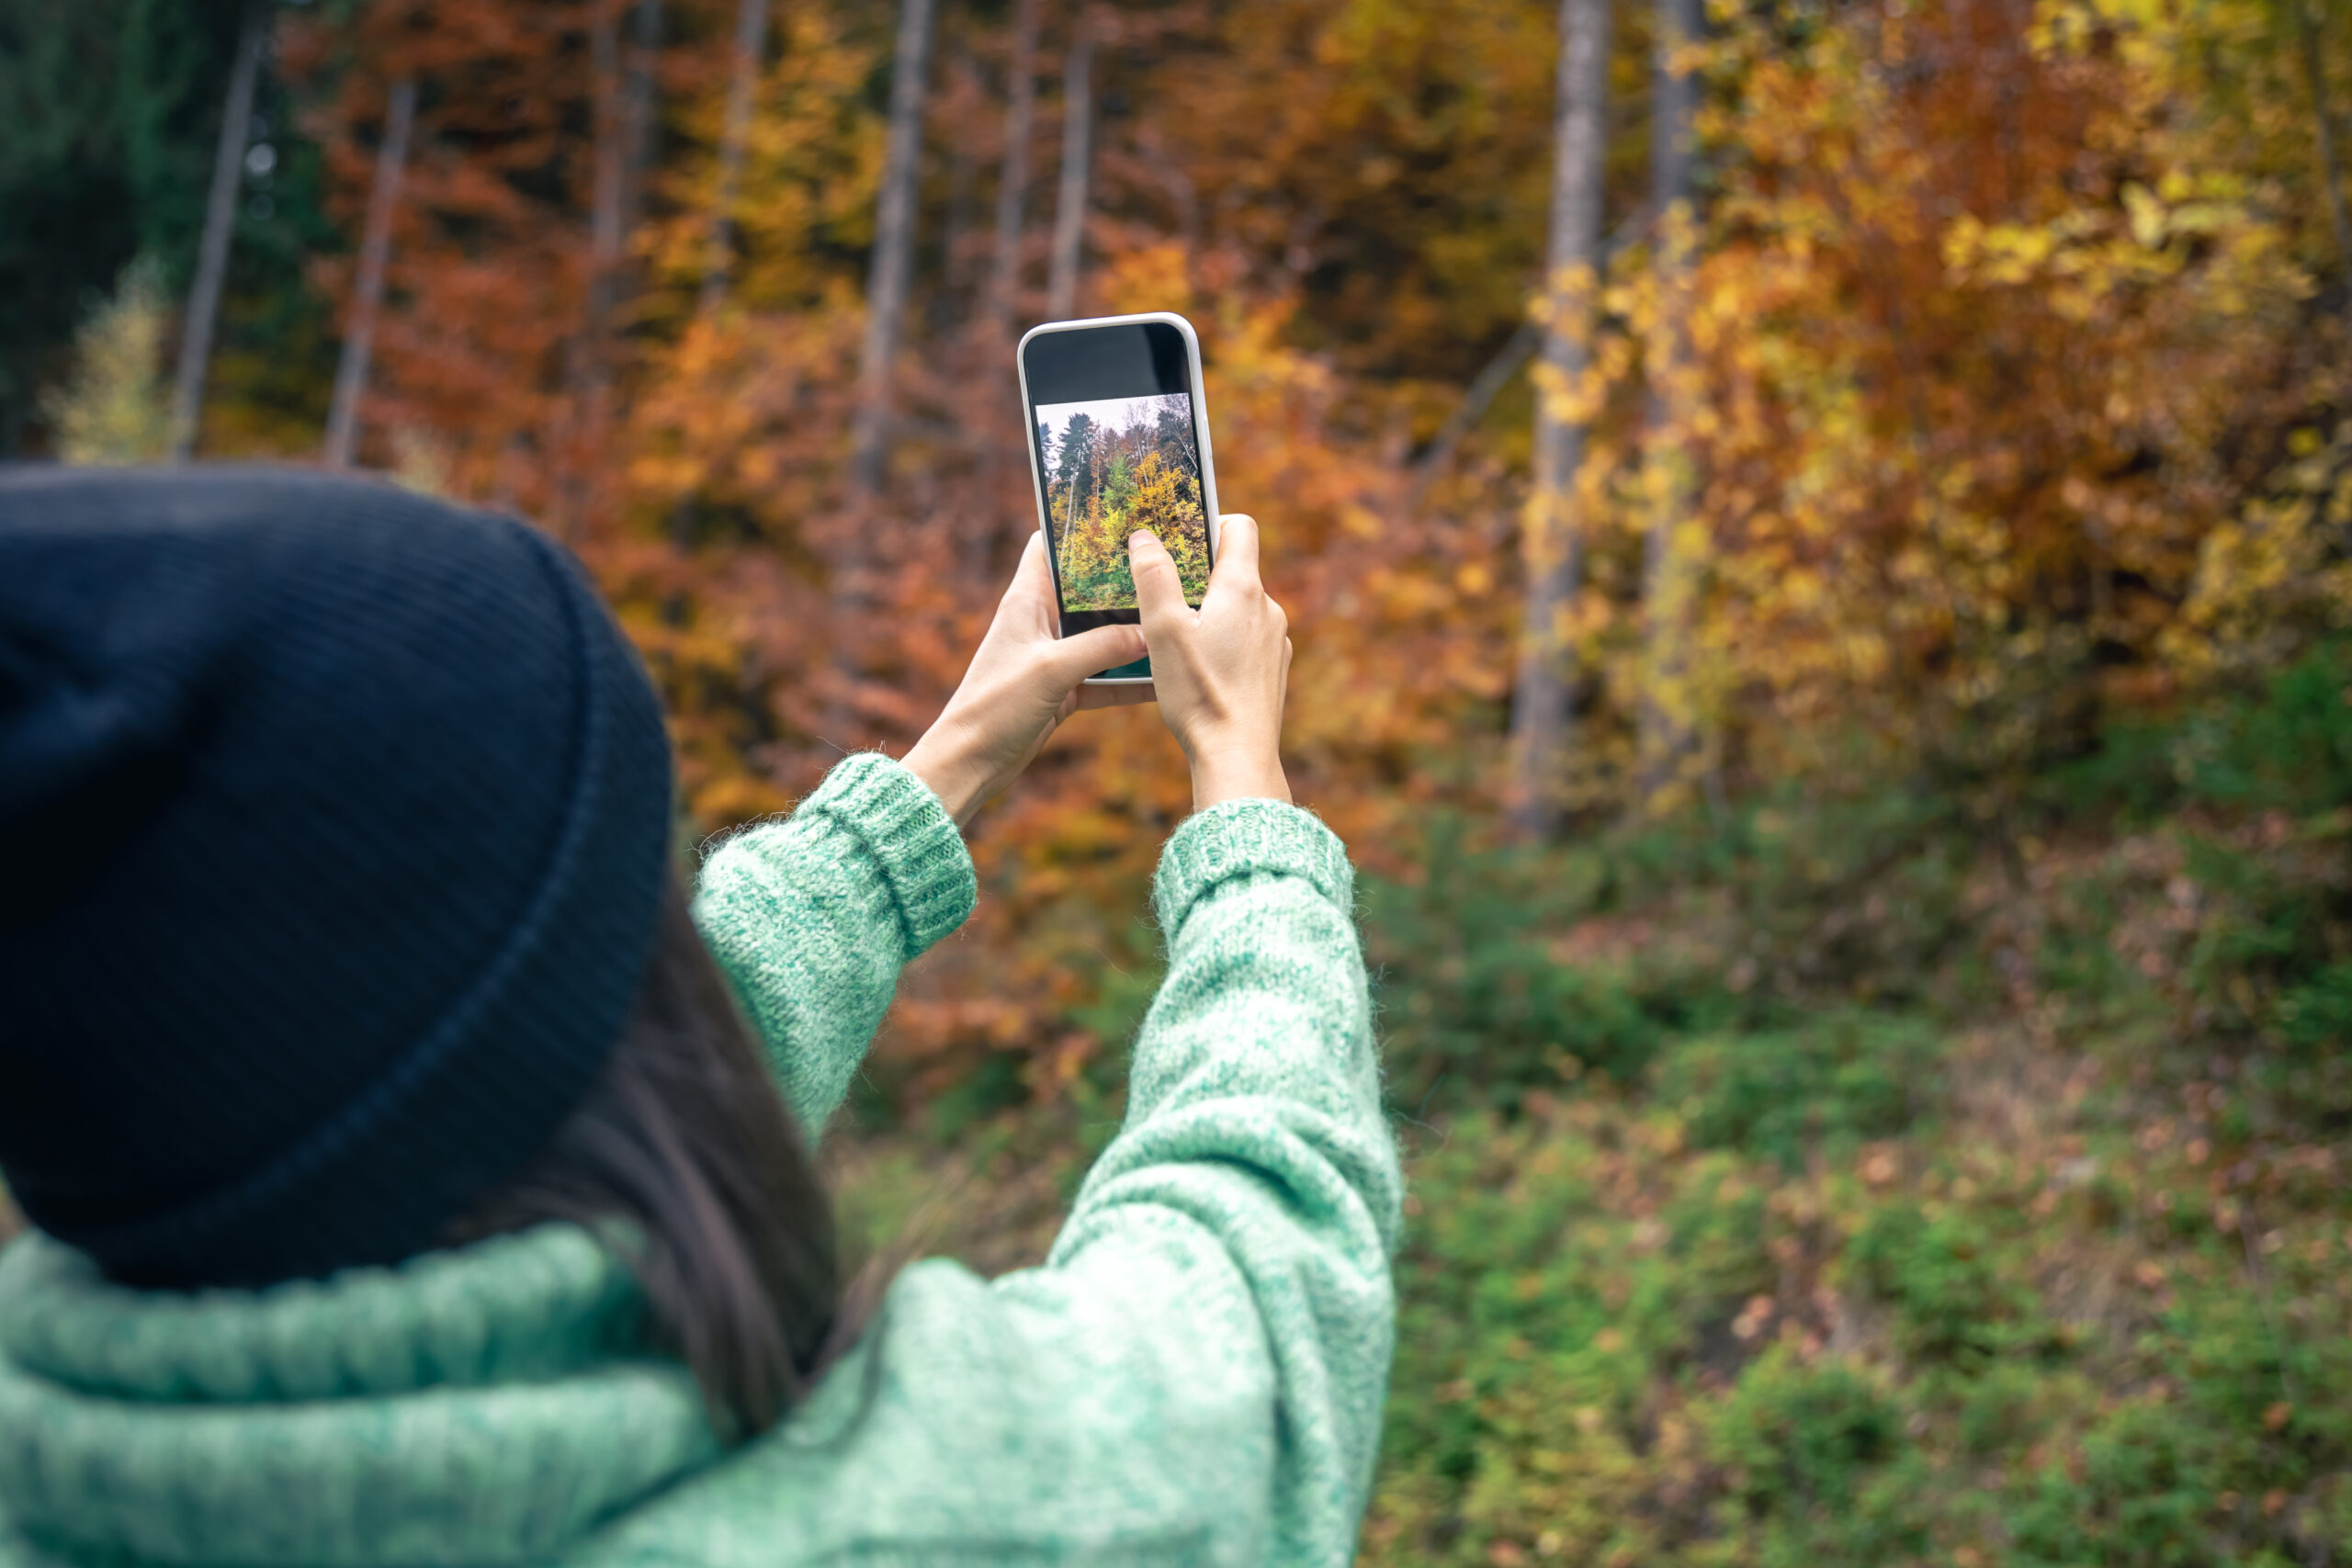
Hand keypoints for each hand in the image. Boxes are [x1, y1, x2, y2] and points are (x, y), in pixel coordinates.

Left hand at [903, 531, 1152, 824]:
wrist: (970, 763)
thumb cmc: (995, 707)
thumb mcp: (1053, 670)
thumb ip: (1103, 647)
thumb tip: (1152, 631)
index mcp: (1026, 601)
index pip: (1050, 546)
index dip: (1080, 528)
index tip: (1122, 517)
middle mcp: (1040, 622)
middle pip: (1087, 589)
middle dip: (1122, 580)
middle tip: (1167, 566)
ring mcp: (1053, 656)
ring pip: (1101, 633)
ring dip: (1132, 630)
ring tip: (1175, 615)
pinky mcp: (1063, 689)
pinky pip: (1105, 676)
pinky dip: (1130, 678)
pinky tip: (1163, 677)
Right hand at [1129, 515, 1291, 810]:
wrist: (1237, 756)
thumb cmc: (1198, 693)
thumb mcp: (1162, 629)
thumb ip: (1153, 576)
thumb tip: (1144, 537)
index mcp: (1243, 589)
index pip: (1240, 527)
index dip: (1210, 522)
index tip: (1179, 538)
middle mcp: (1268, 609)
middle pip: (1236, 569)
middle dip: (1199, 573)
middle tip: (1162, 590)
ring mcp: (1275, 642)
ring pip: (1240, 608)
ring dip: (1210, 612)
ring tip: (1176, 636)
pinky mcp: (1273, 671)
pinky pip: (1247, 640)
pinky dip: (1224, 642)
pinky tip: (1199, 669)